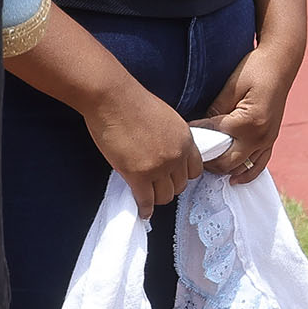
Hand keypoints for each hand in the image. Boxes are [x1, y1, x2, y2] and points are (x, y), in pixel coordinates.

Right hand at [88, 79, 203, 215]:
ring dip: (156, 198)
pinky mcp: (138, 175)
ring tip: (147, 196)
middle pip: (180, 186)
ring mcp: (159, 167)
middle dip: (169, 188)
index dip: (182, 176)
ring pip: (165, 196)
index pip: (195, 170)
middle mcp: (177, 155)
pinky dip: (144, 208)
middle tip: (156, 187)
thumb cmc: (133, 102)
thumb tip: (166, 153)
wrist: (113, 98)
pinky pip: (145, 200)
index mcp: (185, 139)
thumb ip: (171, 138)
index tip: (172, 177)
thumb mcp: (165, 118)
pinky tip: (141, 211)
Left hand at [190, 46, 298, 184]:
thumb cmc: (256, 69)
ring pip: (241, 167)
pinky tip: (233, 179)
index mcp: (247, 122)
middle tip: (192, 154)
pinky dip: (246, 174)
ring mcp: (268, 140)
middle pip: (226, 162)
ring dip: (223, 169)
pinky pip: (259, 164)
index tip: (183, 133)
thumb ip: (215, 110)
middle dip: (207, 161)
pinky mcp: (271, 139)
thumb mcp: (231, 86)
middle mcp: (260, 137)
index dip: (197, 135)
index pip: (214, 137)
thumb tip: (200, 127)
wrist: (281, 62)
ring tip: (207, 164)